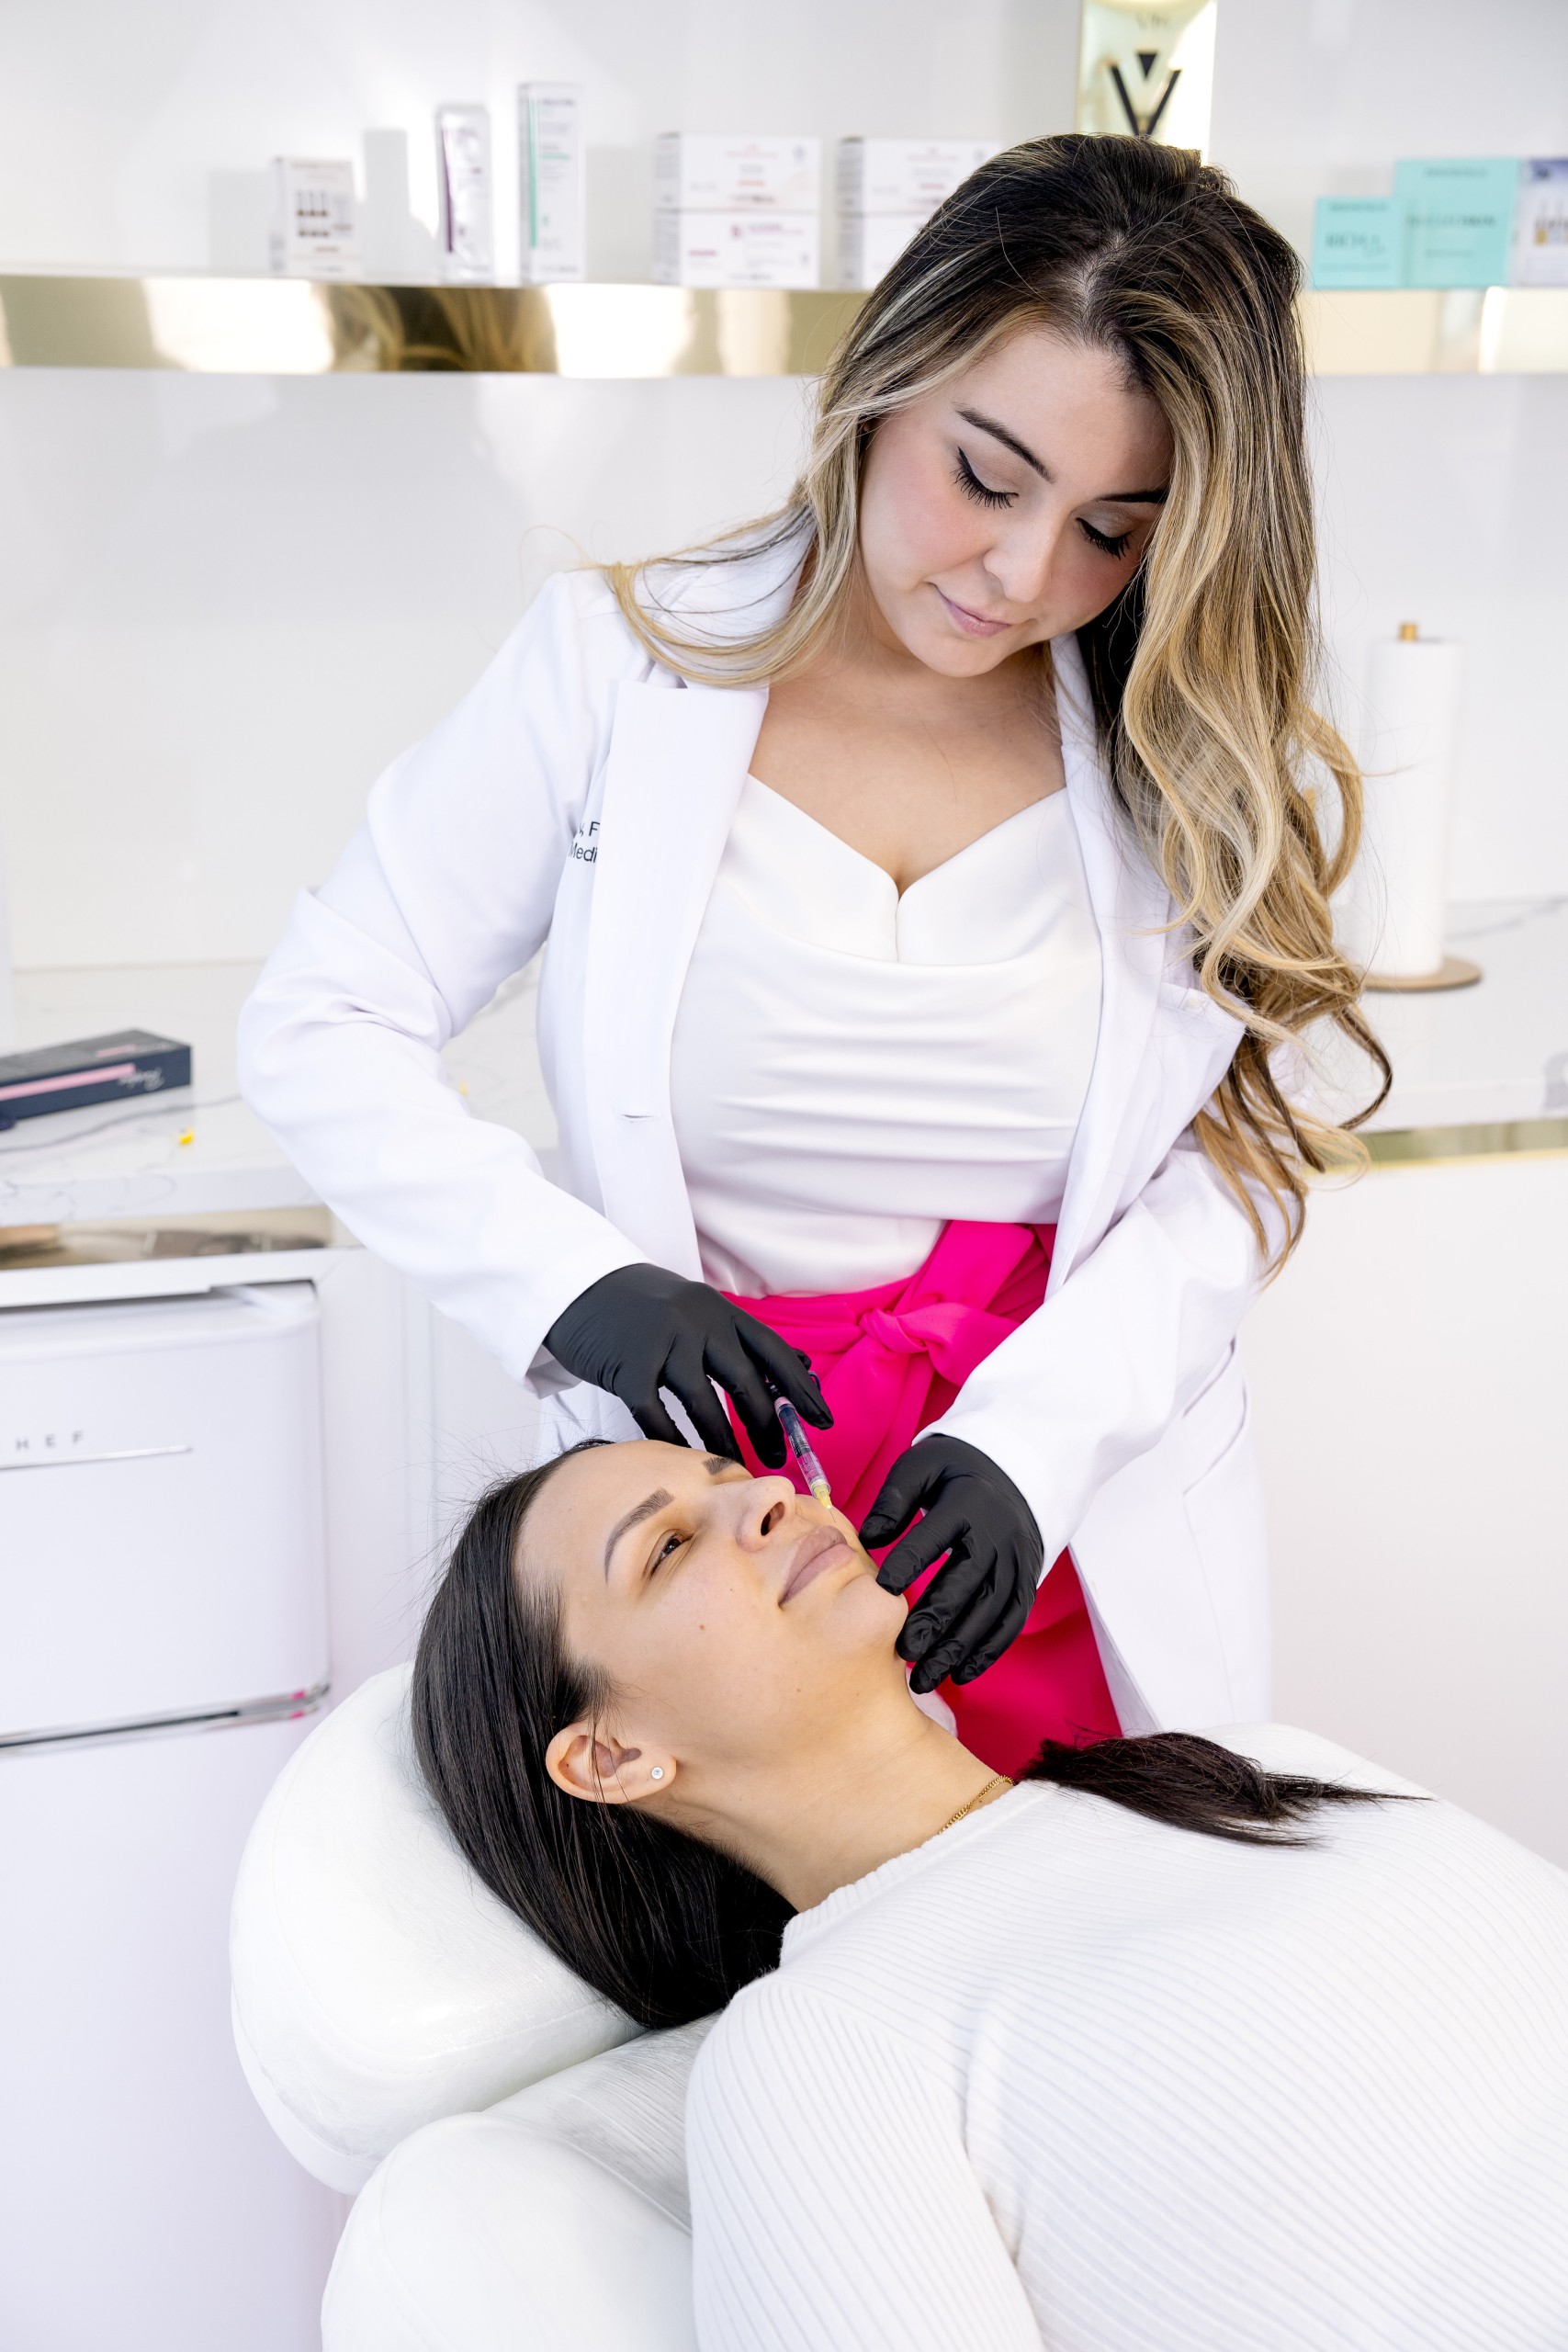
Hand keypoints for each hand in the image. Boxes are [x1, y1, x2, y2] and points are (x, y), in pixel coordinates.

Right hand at [543, 1264, 830, 1468]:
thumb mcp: (694, 1311)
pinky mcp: (627, 1363)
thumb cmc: (642, 1309)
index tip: (822, 1420)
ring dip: (722, 1439)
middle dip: (765, 1424)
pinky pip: (655, 1411)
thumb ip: (736, 1339)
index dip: (800, 1389)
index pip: (773, 1351)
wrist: (578, 1285)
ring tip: (735, 1464)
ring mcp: (661, 1340)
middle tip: (777, 1455)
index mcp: (719, 1309)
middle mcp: (696, 1320)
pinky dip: (671, 1438)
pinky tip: (682, 1457)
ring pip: (703, 1401)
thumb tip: (797, 1369)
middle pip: (744, 1380)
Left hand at [862, 1435, 1042, 1694]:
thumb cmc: (954, 1472)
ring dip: (958, 1649)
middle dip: (934, 1622)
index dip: (908, 1564)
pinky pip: (1010, 1624)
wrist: (1016, 1471)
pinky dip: (987, 1653)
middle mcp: (996, 1537)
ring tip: (924, 1678)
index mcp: (967, 1504)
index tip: (881, 1593)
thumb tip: (870, 1540)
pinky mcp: (1026, 1583)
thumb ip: (894, 1499)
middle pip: (966, 1584)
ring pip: (989, 1613)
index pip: (934, 1537)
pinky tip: (960, 1675)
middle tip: (902, 1652)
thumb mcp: (922, 1467)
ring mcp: (1015, 1564)